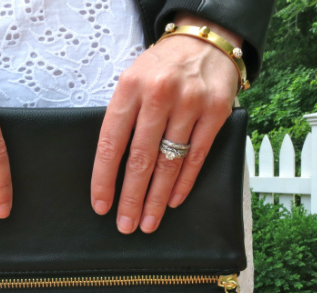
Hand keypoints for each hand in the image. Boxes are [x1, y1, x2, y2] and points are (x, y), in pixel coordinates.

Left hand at [91, 15, 241, 233]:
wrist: (203, 42)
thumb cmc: (159, 70)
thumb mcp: (131, 82)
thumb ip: (122, 118)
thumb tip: (109, 169)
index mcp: (130, 88)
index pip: (111, 142)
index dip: (104, 178)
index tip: (101, 205)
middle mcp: (160, 95)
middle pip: (141, 158)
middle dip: (131, 198)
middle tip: (125, 225)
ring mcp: (191, 103)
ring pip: (170, 162)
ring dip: (157, 198)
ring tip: (148, 222)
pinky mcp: (216, 112)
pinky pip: (197, 156)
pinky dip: (184, 183)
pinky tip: (173, 202)